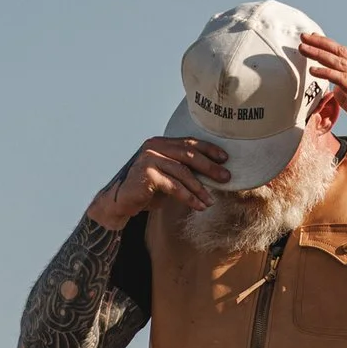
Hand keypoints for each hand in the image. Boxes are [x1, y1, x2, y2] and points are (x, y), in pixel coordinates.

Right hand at [85, 135, 230, 225]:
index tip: (225, 159)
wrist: (120, 202)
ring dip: (200, 188)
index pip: (189, 142)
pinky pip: (174, 186)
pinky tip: (198, 205)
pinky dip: (188, 197)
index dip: (209, 149)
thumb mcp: (168, 175)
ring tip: (210, 200)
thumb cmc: (146, 190)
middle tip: (226, 178)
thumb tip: (214, 173)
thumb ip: (184, 169)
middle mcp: (154, 147)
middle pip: (189, 154)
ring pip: (183, 172)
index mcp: (161, 143)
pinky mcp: (147, 174)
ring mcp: (150, 158)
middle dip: (210, 167)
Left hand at [300, 34, 346, 160]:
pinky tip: (314, 71)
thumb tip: (335, 89)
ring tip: (304, 49)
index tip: (311, 40)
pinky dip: (328, 73)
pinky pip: (344, 81)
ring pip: (342, 64)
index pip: (344, 57)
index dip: (328, 47)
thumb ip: (346, 97)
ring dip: (321, 55)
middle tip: (304, 37)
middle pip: (342, 54)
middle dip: (322, 44)